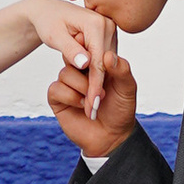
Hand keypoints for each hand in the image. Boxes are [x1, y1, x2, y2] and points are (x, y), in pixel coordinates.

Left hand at [20, 0, 115, 122]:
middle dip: (97, 87)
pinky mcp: (107, 35)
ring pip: (106, 63)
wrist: (48, 10)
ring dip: (97, 82)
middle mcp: (107, 24)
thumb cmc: (48, 21)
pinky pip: (104, 59)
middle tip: (90, 111)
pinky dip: (96, 74)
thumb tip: (85, 63)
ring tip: (90, 105)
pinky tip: (90, 89)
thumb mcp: (55, 36)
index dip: (95, 86)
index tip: (91, 105)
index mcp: (95, 23)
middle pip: (105, 64)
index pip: (98, 62)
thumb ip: (70, 50)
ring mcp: (109, 30)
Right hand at [46, 19, 136, 157]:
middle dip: (86, 69)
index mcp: (96, 63)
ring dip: (82, 87)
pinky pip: (56, 89)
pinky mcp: (58, 98)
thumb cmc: (121, 110)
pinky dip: (71, 98)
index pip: (86, 45)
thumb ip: (122, 70)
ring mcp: (67, 84)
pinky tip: (83, 106)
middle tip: (98, 82)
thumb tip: (108, 55)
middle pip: (72, 56)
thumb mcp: (127, 88)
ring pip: (65, 73)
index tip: (96, 56)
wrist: (112, 138)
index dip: (90, 50)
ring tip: (96, 100)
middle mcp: (79, 71)